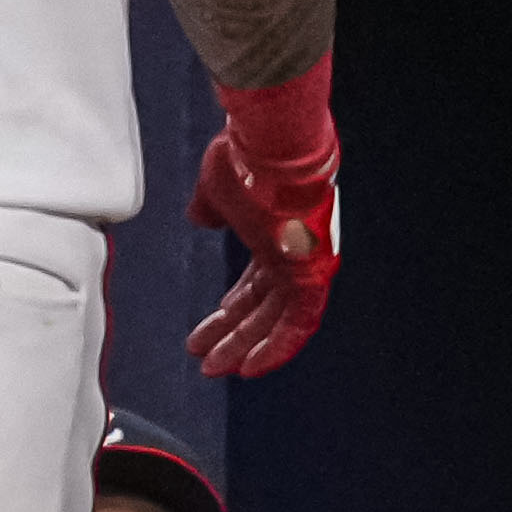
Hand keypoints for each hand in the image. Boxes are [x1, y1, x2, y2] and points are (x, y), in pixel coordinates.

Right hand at [184, 121, 338, 379]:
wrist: (274, 144)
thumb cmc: (246, 159)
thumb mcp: (214, 187)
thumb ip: (209, 207)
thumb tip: (201, 217)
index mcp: (273, 233)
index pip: (255, 284)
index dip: (232, 309)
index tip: (210, 326)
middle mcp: (293, 252)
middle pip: (262, 306)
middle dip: (231, 335)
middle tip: (206, 358)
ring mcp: (304, 263)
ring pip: (277, 319)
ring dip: (246, 346)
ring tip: (215, 367)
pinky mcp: (311, 274)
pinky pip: (298, 323)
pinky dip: (277, 347)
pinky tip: (251, 367)